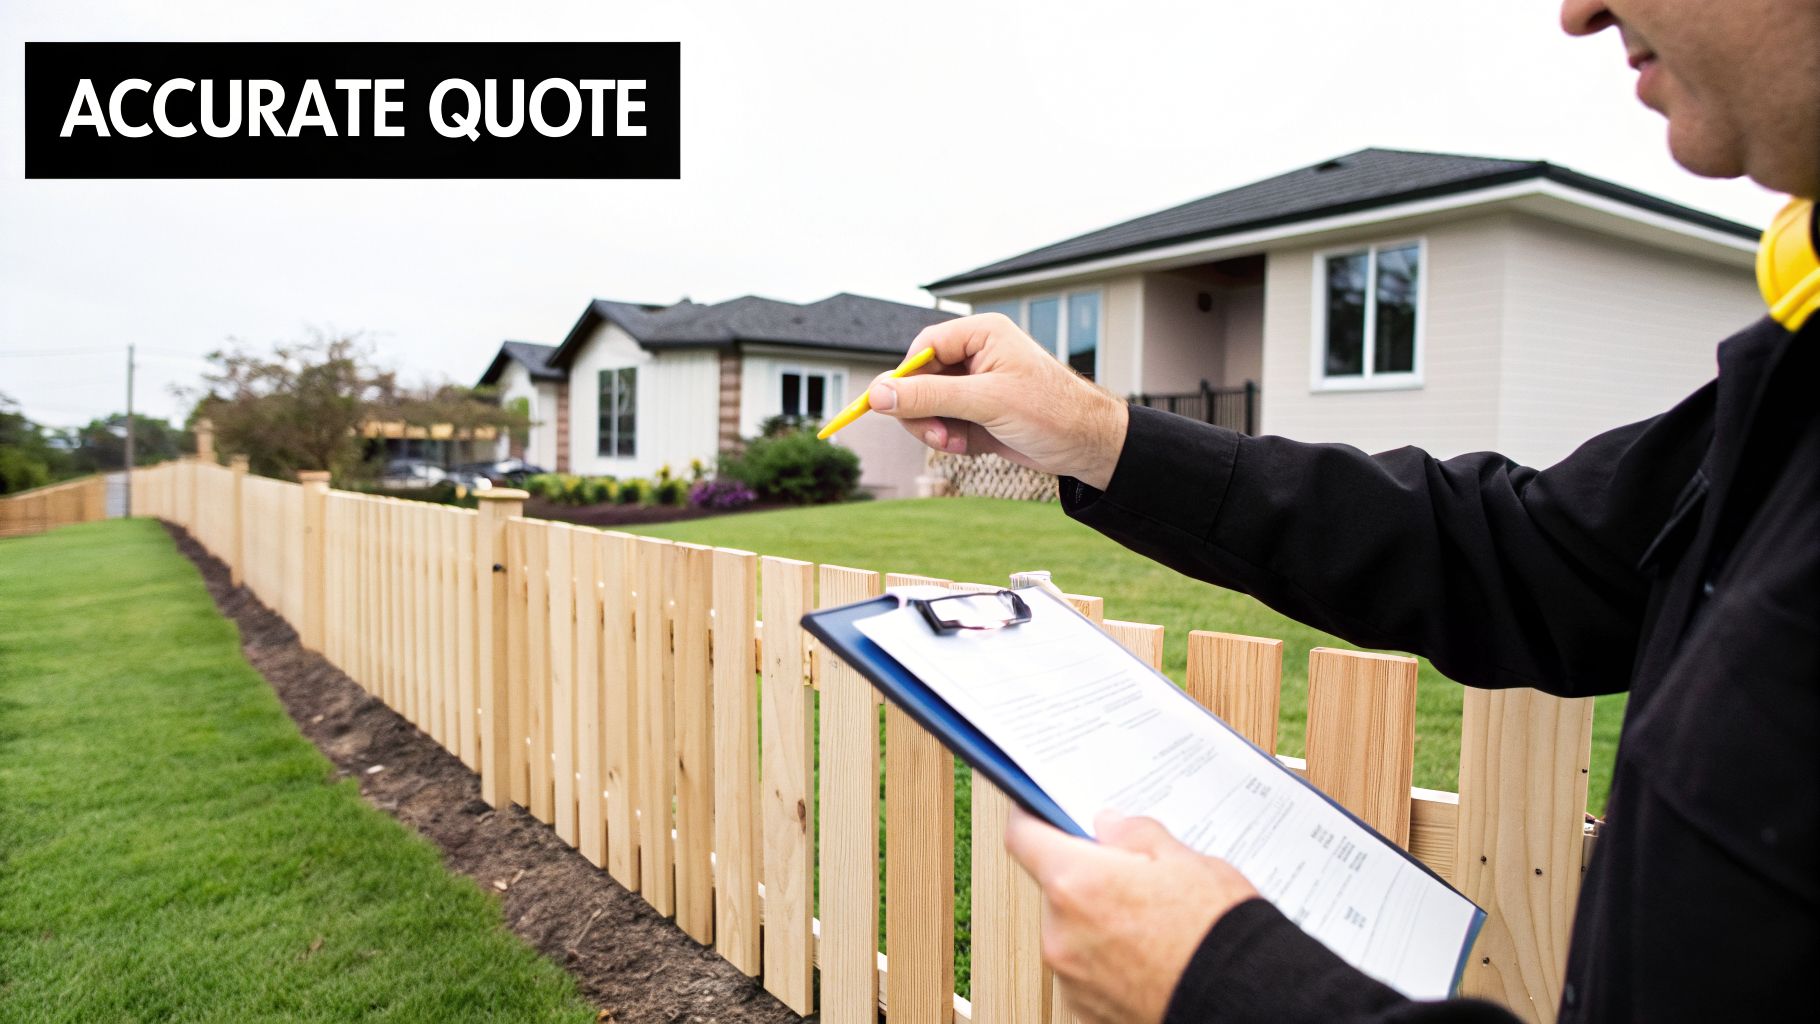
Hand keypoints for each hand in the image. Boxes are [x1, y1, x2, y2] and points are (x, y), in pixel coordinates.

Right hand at [866, 313, 1129, 489]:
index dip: (905, 377)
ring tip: (958, 444)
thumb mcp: (985, 403)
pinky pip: (946, 424)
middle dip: (923, 411)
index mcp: (981, 335)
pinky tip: (974, 447)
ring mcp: (977, 386)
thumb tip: (878, 395)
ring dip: (936, 430)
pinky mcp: (980, 413)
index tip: (888, 405)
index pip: (924, 347)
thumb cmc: (1050, 412)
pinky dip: (953, 440)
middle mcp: (977, 356)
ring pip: (930, 406)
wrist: (1088, 447)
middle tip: (935, 436)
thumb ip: (929, 397)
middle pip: (921, 380)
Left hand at [1005, 807, 1259, 1023]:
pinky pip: (1086, 970)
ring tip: (1152, 923)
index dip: (1032, 817)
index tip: (1041, 812)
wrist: (1245, 1001)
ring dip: (1097, 921)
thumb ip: (1136, 836)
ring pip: (1071, 930)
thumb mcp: (1186, 861)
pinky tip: (1150, 955)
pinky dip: (1108, 960)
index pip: (1023, 837)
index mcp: (1077, 884)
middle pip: (1055, 887)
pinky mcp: (1086, 1010)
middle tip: (1131, 875)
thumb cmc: (1218, 935)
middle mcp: (1062, 934)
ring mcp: (1071, 977)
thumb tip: (1110, 825)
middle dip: (1085, 877)